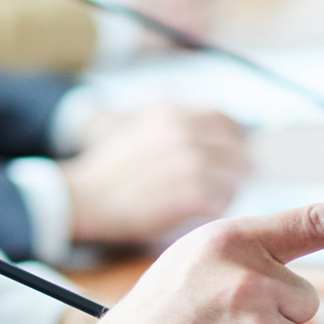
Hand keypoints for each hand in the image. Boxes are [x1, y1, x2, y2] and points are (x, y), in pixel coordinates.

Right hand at [62, 103, 249, 246]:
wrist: (85, 198)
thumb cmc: (111, 172)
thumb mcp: (139, 127)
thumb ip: (177, 124)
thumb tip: (219, 134)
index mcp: (173, 111)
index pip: (226, 122)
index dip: (231, 144)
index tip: (227, 160)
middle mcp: (186, 129)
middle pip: (238, 150)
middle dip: (235, 170)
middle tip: (223, 186)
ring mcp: (191, 160)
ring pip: (235, 176)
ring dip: (226, 191)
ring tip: (205, 201)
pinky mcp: (192, 191)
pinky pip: (222, 200)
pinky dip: (215, 209)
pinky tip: (196, 212)